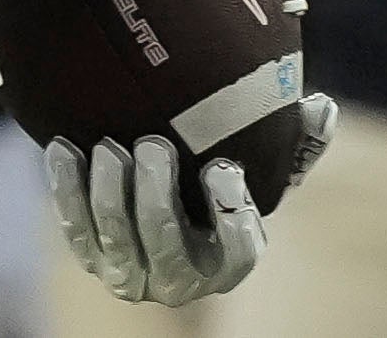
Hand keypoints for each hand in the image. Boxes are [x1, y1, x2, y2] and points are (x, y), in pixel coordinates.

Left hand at [43, 92, 335, 305]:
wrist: (161, 198)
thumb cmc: (221, 181)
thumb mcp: (265, 169)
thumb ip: (298, 142)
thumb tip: (321, 108)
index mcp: (227, 260)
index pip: (239, 252)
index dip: (231, 215)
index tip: (222, 169)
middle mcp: (180, 278)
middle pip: (165, 243)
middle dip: (157, 195)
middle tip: (154, 145)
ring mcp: (132, 272)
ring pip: (117, 237)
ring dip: (110, 192)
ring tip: (111, 146)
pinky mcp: (93, 256)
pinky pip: (76, 227)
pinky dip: (67, 189)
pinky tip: (65, 148)